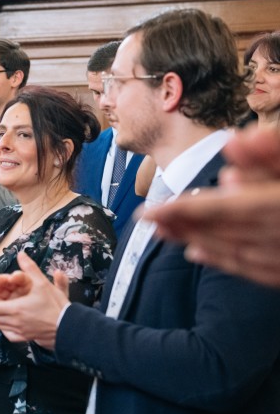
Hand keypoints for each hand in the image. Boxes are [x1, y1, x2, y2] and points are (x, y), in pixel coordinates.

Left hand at [0, 252, 68, 347]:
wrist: (70, 330)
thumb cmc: (56, 306)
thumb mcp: (44, 284)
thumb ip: (30, 269)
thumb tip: (21, 254)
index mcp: (15, 309)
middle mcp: (14, 322)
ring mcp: (20, 332)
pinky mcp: (26, 338)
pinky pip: (9, 334)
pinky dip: (3, 328)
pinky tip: (3, 325)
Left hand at [145, 124, 279, 287]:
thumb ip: (277, 148)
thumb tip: (233, 143)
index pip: (228, 209)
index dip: (185, 211)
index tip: (149, 209)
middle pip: (226, 233)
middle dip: (183, 226)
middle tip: (147, 219)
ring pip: (238, 253)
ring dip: (197, 243)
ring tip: (164, 234)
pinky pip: (259, 271)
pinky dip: (227, 263)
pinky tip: (201, 255)